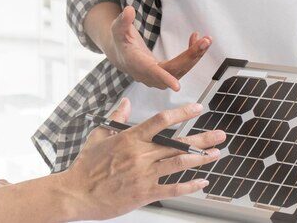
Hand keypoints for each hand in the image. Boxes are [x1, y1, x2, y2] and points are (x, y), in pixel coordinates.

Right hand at [58, 98, 224, 220]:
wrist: (76, 193)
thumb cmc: (86, 166)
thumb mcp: (99, 136)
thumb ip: (117, 118)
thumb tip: (127, 102)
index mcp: (130, 138)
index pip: (161, 121)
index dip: (182, 114)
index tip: (197, 109)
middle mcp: (141, 155)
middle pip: (177, 143)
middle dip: (202, 138)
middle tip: (220, 134)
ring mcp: (144, 175)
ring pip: (179, 164)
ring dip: (201, 159)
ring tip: (216, 154)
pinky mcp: (144, 193)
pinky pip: (172, 189)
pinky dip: (189, 186)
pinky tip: (203, 182)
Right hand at [104, 6, 211, 90]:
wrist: (122, 55)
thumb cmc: (120, 41)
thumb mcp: (117, 28)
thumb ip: (123, 21)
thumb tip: (128, 10)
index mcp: (136, 64)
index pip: (150, 72)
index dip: (163, 78)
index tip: (176, 86)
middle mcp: (148, 74)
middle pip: (173, 70)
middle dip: (190, 57)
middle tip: (205, 41)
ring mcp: (158, 76)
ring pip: (181, 70)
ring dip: (195, 56)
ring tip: (206, 40)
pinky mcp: (166, 73)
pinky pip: (183, 66)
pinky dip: (192, 54)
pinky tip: (197, 40)